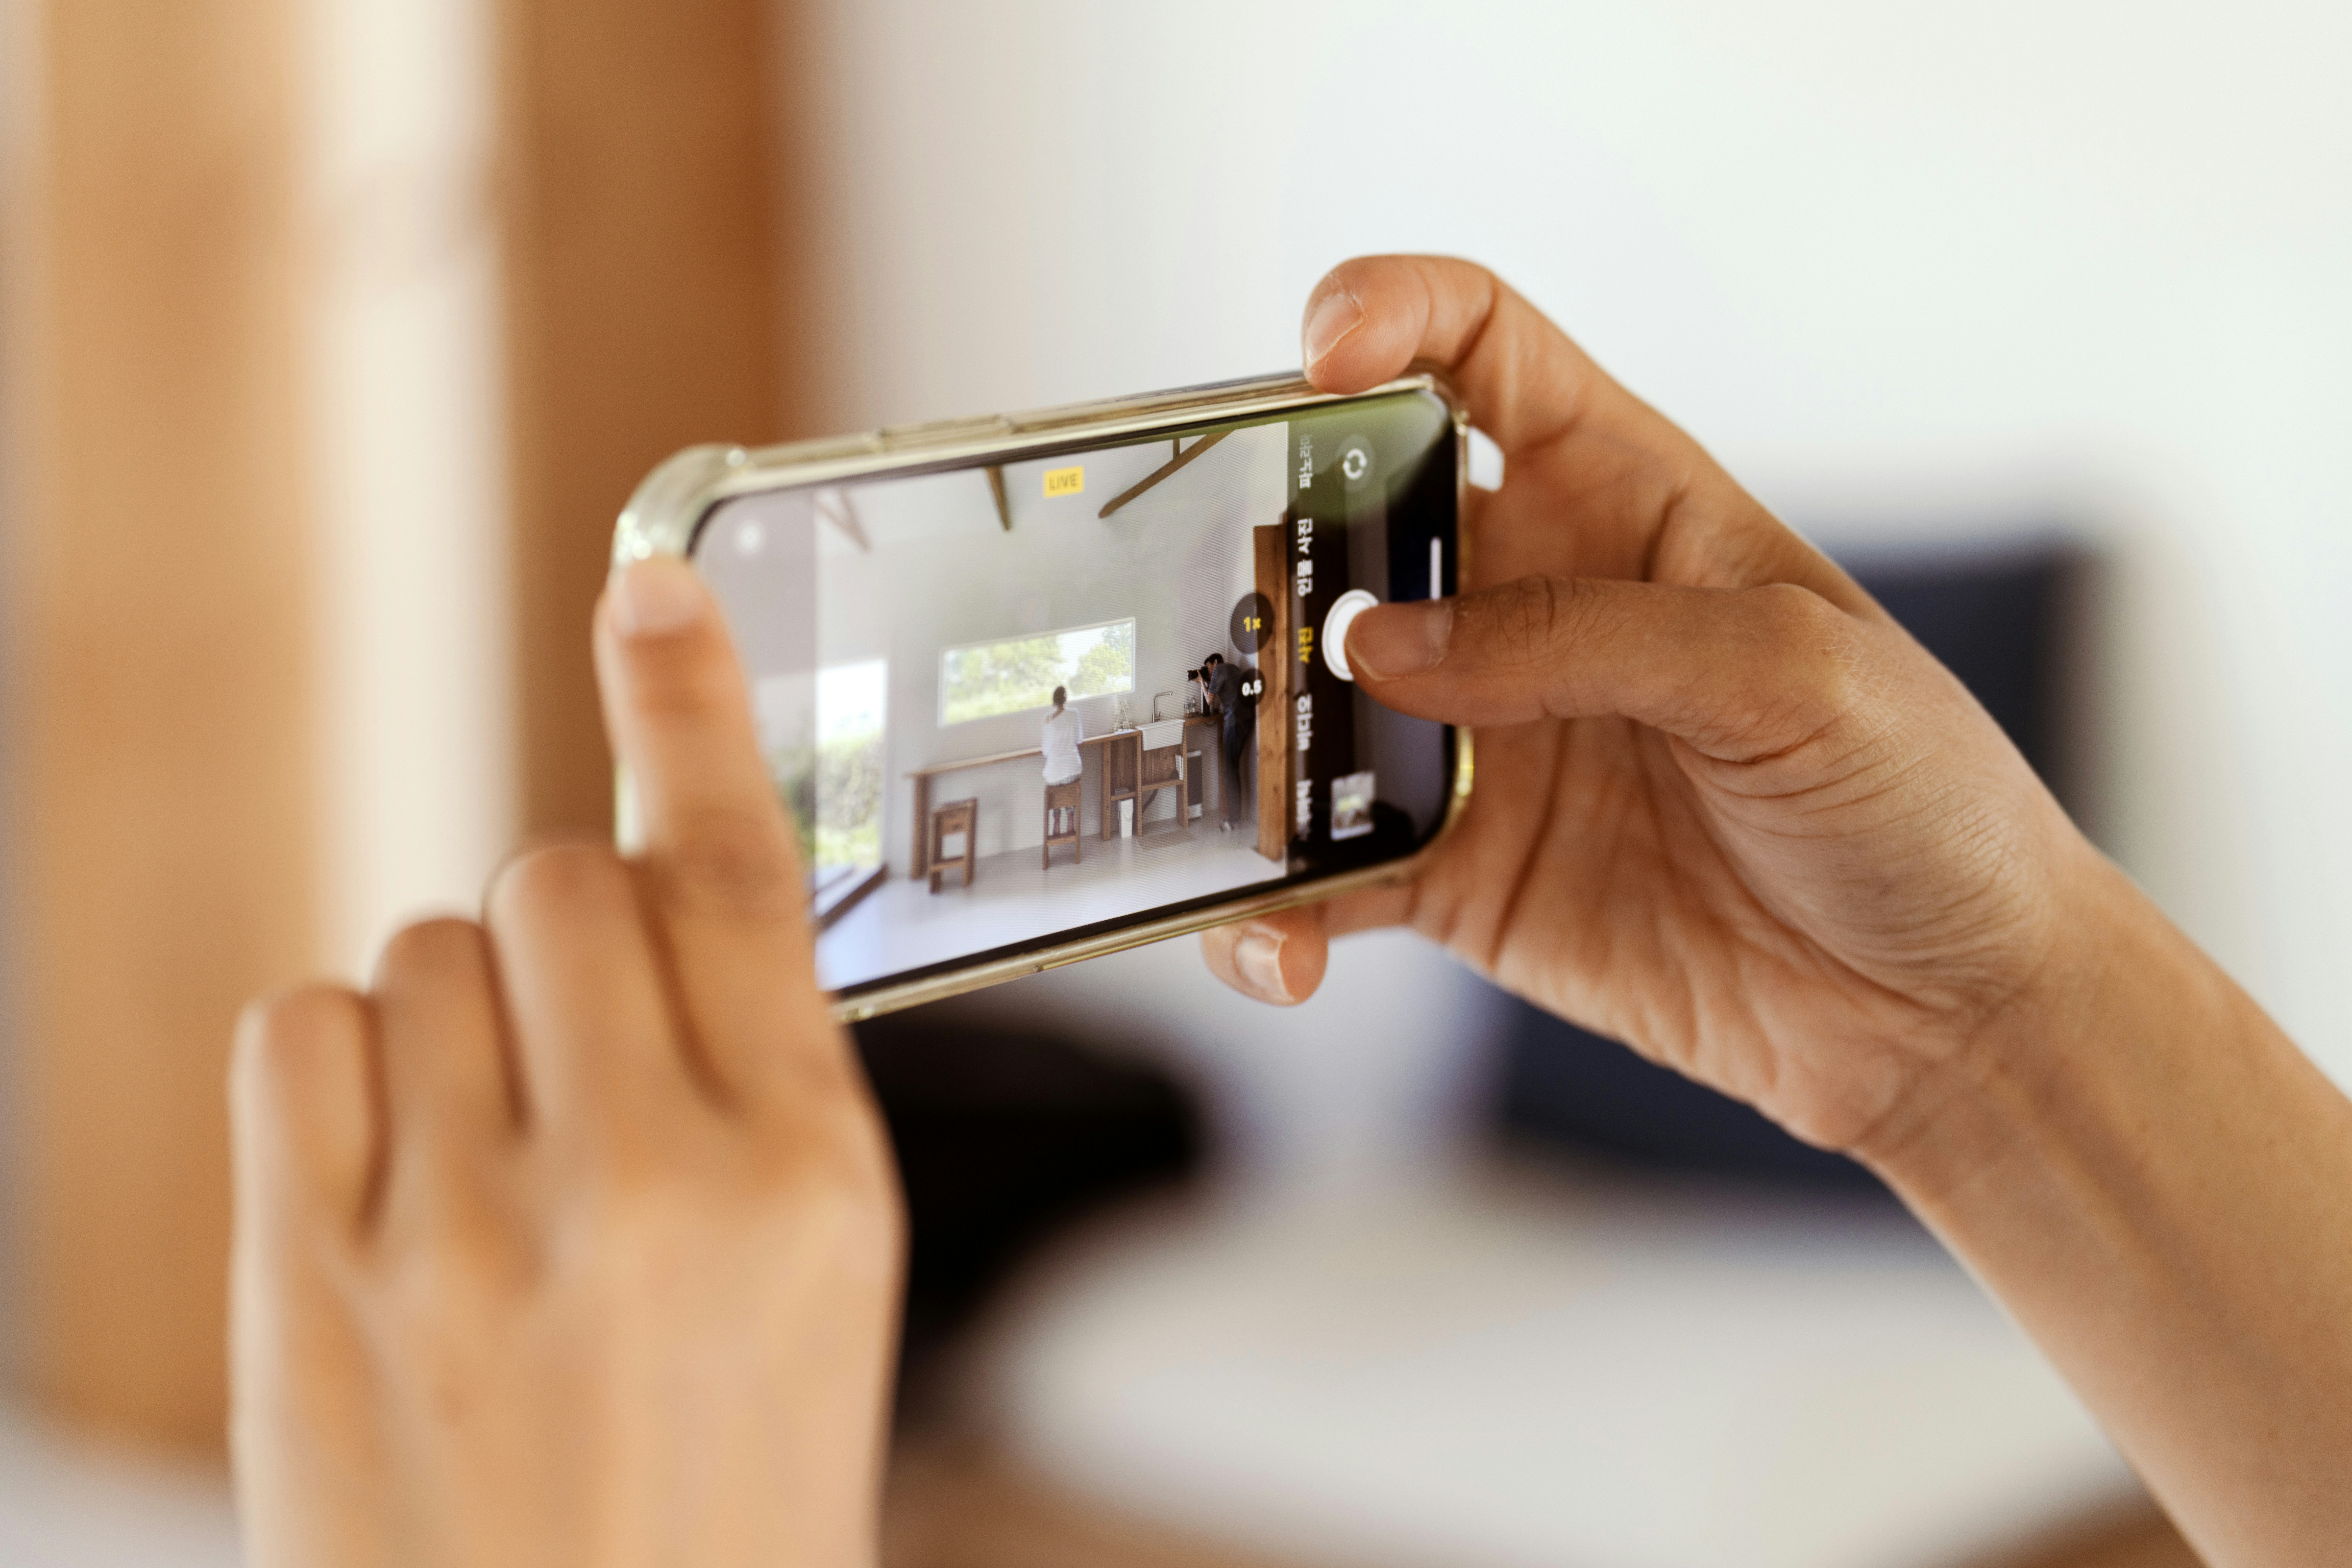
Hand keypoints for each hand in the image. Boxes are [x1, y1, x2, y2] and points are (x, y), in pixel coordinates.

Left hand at [231, 559, 902, 1567]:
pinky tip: (392, 1171)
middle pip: (559, 884)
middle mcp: (653, 1188)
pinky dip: (342, 1068)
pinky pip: (305, 1029)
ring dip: (454, 1018)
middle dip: (563, 935)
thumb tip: (654, 897)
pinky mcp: (319, 1282)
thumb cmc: (721, 1489)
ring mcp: (475, 1237)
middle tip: (577, 1058)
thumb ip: (752, 1077)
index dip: (687, 706)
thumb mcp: (816, 1275)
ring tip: (489, 1161)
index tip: (646, 585)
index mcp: (809, 1181)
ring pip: (426, 953)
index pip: (737, 874)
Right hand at [1204, 255, 2098, 1157]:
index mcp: (1622, 505)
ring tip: (1224, 805)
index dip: (1392, 318)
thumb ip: (1585, 637)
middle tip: (1217, 601)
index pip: (1483, 356)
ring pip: (1313, 712)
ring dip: (1250, 749)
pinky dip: (1280, 912)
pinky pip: (1332, 877)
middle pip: (1353, 531)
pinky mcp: (1463, 873)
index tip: (1321, 352)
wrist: (1947, 1006)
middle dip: (1266, 548)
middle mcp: (1531, 612)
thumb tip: (1389, 645)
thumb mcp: (1788, 673)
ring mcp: (1484, 744)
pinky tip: (1276, 943)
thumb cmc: (1920, 801)